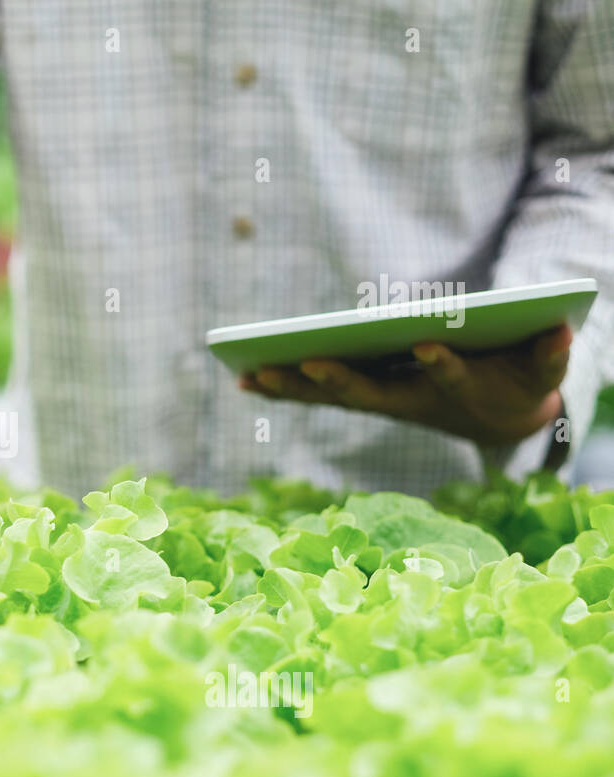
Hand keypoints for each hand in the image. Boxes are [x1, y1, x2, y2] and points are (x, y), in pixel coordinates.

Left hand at [239, 325, 569, 445]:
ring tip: (251, 374)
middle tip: (309, 361)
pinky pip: (315, 395)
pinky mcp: (360, 396)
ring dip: (293, 387)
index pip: (448, 377)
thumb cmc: (519, 381)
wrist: (499, 419)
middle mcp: (410, 401)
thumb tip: (563, 327)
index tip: (427, 343)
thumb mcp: (543, 370)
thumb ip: (552, 353)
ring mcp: (381, 401)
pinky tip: (244, 378)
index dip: (440, 364)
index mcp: (457, 390)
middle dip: (341, 378)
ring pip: (332, 397)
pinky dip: (282, 387)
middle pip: (371, 393)